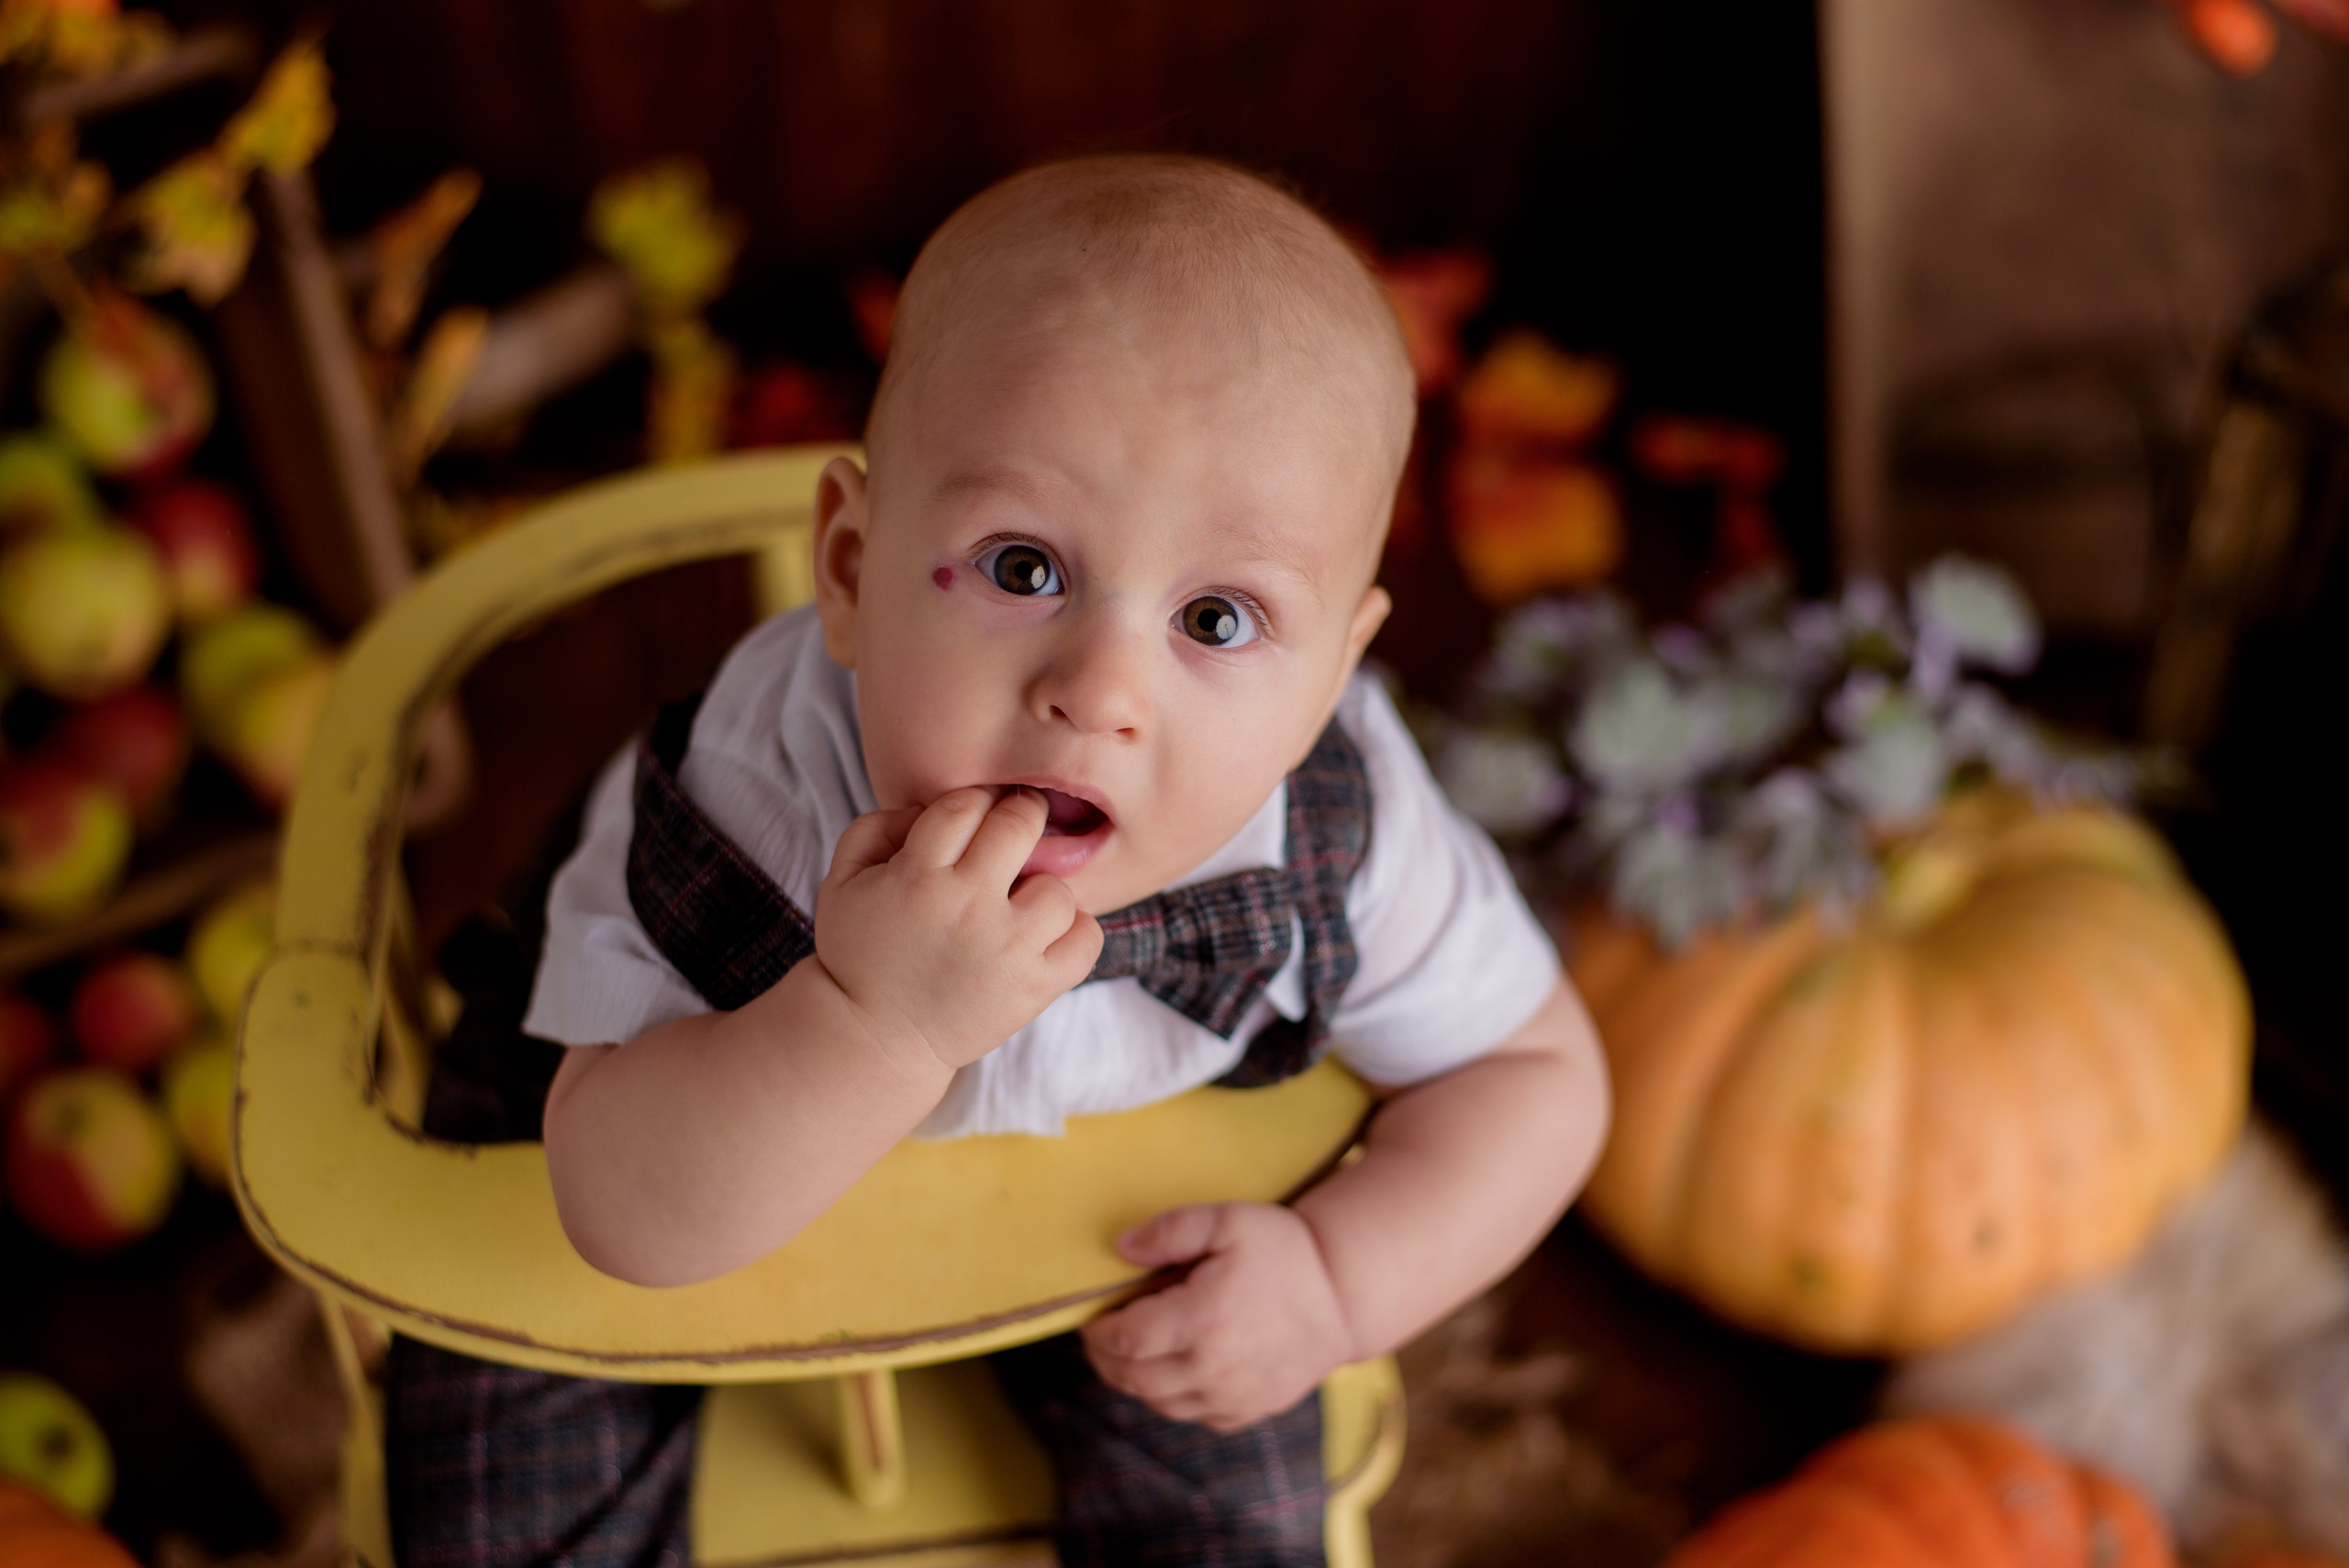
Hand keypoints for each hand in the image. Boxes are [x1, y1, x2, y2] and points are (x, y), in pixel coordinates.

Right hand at [812, 786, 1101, 1072]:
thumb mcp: (841, 883)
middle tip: (1015, 832)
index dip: (975, 801)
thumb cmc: (859, 954)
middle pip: (1019, 826)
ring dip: (1042, 888)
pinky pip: (1086, 938)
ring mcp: (1007, 950)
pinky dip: (1075, 930)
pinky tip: (1045, 934)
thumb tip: (926, 809)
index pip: (964, 805)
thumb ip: (874, 829)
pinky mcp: (1034, 988)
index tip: (978, 816)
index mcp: (916, 876)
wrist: (875, 1040)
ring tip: (1021, 903)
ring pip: (1058, 887)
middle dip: (1021, 817)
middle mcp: (967, 907)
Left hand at [1081, 1202, 1357, 1431]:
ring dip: (1133, 1380)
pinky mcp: (1248, 1410)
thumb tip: (1122, 1248)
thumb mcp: (1228, 1220)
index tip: (1094, 1316)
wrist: (1344, 1296)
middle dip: (1106, 1358)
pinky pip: (1193, 1415)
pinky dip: (1171, 1398)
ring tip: (1129, 1353)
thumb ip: (1171, 1230)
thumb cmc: (1286, 1252)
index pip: (1125, 1341)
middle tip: (1100, 1335)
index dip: (1099, 1331)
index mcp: (1201, 1321)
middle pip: (1133, 1378)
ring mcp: (1230, 1396)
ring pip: (1159, 1403)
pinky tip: (1172, 1371)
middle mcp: (1211, 1368)